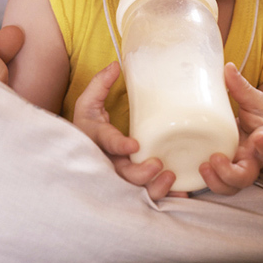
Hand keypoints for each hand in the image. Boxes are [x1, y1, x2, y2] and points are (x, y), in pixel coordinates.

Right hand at [72, 62, 176, 199]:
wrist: (81, 150)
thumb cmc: (88, 125)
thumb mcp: (87, 103)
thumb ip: (99, 84)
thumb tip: (115, 65)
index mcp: (97, 139)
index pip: (107, 143)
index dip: (119, 146)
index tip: (134, 145)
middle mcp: (107, 162)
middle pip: (122, 173)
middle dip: (140, 172)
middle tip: (158, 163)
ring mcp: (119, 176)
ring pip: (134, 190)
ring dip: (153, 188)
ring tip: (170, 178)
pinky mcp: (131, 184)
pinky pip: (146, 196)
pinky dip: (163, 197)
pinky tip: (180, 195)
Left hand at [198, 63, 262, 194]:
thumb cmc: (261, 120)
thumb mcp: (256, 102)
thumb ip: (242, 88)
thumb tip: (227, 67)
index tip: (262, 139)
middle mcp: (252, 160)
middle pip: (246, 176)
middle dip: (231, 173)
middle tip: (216, 159)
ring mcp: (236, 170)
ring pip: (230, 187)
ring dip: (216, 182)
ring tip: (203, 167)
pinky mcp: (222, 175)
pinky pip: (214, 185)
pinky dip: (201, 184)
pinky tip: (185, 176)